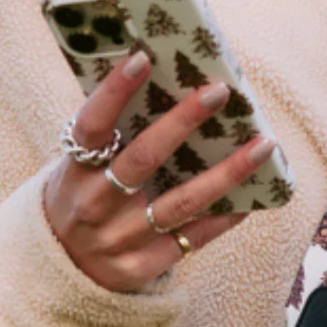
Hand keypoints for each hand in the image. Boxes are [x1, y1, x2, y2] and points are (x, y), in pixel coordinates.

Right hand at [44, 50, 275, 292]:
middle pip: (144, 158)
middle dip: (183, 122)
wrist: (63, 270)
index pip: (92, 125)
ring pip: (181, 201)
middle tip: (219, 91)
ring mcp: (119, 238)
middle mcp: (94, 204)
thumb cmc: (87, 197)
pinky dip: (225, 216)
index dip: (114, 91)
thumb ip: (115, 136)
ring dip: (227, 172)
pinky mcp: (142, 266)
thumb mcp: (82, 168)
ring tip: (263, 145)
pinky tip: (252, 197)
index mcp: (74, 171)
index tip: (143, 57)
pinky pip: (193, 237)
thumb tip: (171, 84)